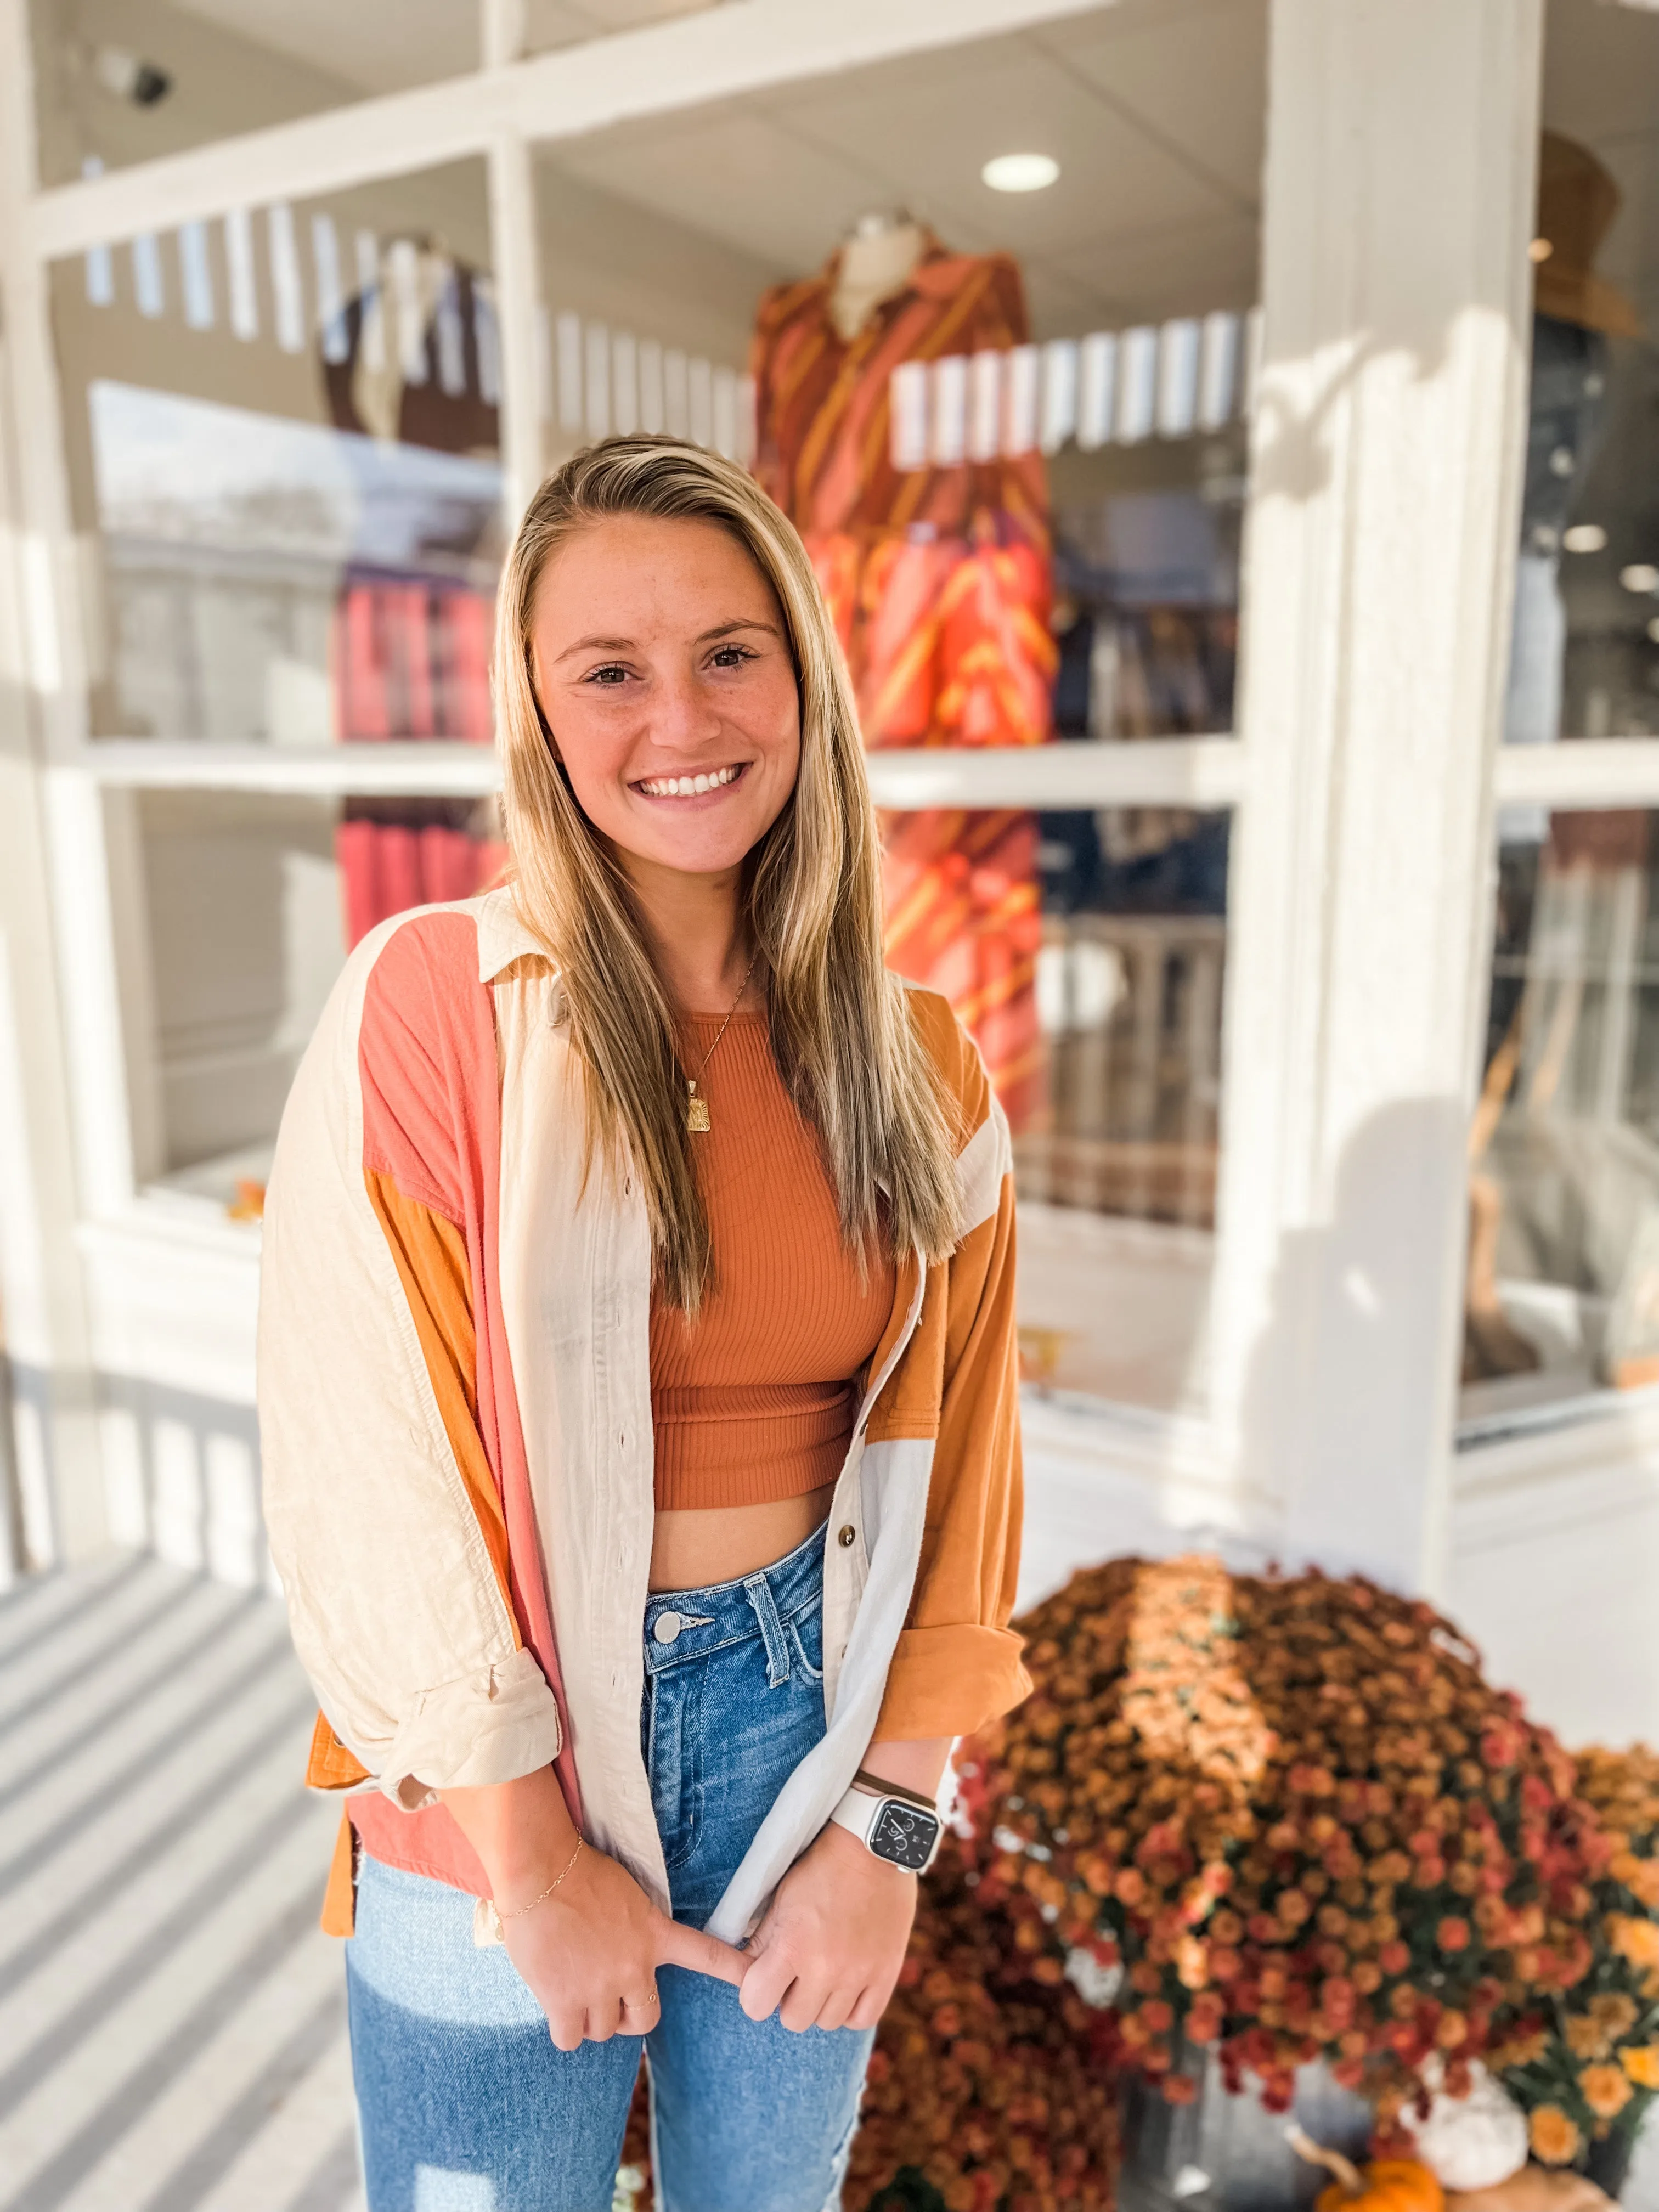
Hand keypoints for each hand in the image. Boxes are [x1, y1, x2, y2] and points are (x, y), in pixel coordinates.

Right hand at [501, 1840, 746, 2051]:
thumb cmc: (576, 1872)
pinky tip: (554, 2002)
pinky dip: (563, 2027)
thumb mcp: (624, 1894)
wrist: (541, 1870)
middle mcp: (633, 1967)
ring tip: (572, 1987)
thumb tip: (622, 1946)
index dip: (733, 1971)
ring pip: (604, 2031)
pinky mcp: (565, 2001)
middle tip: (608, 1997)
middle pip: (645, 2020)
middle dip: (628, 2015)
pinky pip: (571, 2038)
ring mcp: (600, 1987)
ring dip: (591, 2019)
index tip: (755, 1980)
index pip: (706, 1955)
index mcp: (654, 1934)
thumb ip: (634, 1926)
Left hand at [738, 1821, 917, 2032]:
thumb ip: (761, 1941)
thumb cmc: (819, 1869)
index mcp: (793, 1946)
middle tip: (797, 1971)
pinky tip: (846, 1985)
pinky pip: (862, 2019)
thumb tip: (744, 1973)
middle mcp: (826, 1967)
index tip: (763, 1978)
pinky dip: (851, 2009)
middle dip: (789, 1999)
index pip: (756, 2005)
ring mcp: (859, 1974)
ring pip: (827, 2022)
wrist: (872, 1847)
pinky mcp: (887, 1973)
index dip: (755, 1993)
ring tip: (824, 1971)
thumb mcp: (781, 1899)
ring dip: (821, 2003)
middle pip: (794, 2020)